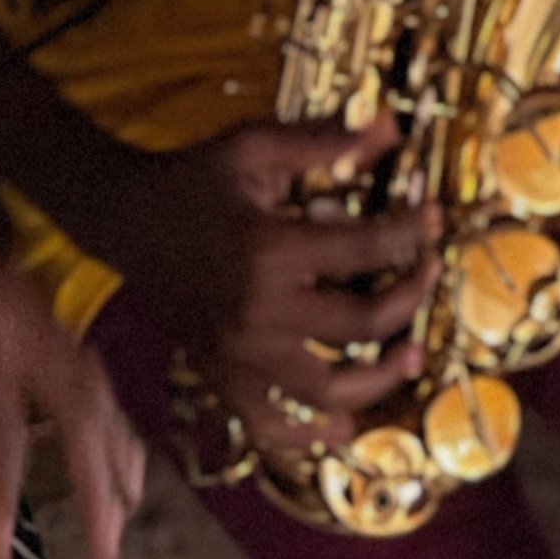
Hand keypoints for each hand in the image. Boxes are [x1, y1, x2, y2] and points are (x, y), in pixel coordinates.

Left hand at [0, 96, 143, 558]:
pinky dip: (105, 397)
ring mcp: (29, 296)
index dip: (3, 503)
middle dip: (100, 480)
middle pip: (79, 407)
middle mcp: (17, 315)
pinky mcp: (26, 285)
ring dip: (116, 440)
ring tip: (132, 500)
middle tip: (113, 548)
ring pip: (93, 375)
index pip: (2, 436)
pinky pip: (83, 349)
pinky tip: (112, 424)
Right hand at [92, 113, 441, 467]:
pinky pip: (267, 423)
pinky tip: (342, 425)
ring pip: (323, 391)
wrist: (124, 218)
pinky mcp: (219, 372)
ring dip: (377, 381)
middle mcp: (258, 312)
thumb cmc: (194, 177)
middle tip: (429, 275)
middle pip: (358, 326)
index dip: (411, 233)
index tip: (435, 219)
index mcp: (271, 250)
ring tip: (410, 358)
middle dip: (408, 300)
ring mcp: (238, 352)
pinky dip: (306, 435)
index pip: (366, 249)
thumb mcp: (257, 146)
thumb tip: (389, 123)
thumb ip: (325, 140)